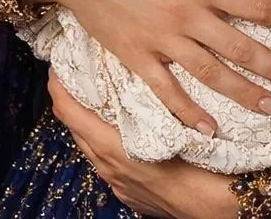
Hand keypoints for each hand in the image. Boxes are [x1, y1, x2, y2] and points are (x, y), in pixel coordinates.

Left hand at [50, 70, 238, 218]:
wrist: (212, 206)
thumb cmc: (197, 164)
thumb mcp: (172, 123)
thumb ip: (148, 102)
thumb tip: (140, 74)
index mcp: (112, 146)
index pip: (70, 112)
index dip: (58, 87)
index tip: (57, 66)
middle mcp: (108, 165)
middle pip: (76, 129)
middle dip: (73, 102)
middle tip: (81, 76)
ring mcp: (117, 183)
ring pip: (93, 148)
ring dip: (91, 124)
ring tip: (102, 101)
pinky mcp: (129, 194)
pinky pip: (109, 165)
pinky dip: (108, 145)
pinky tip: (125, 136)